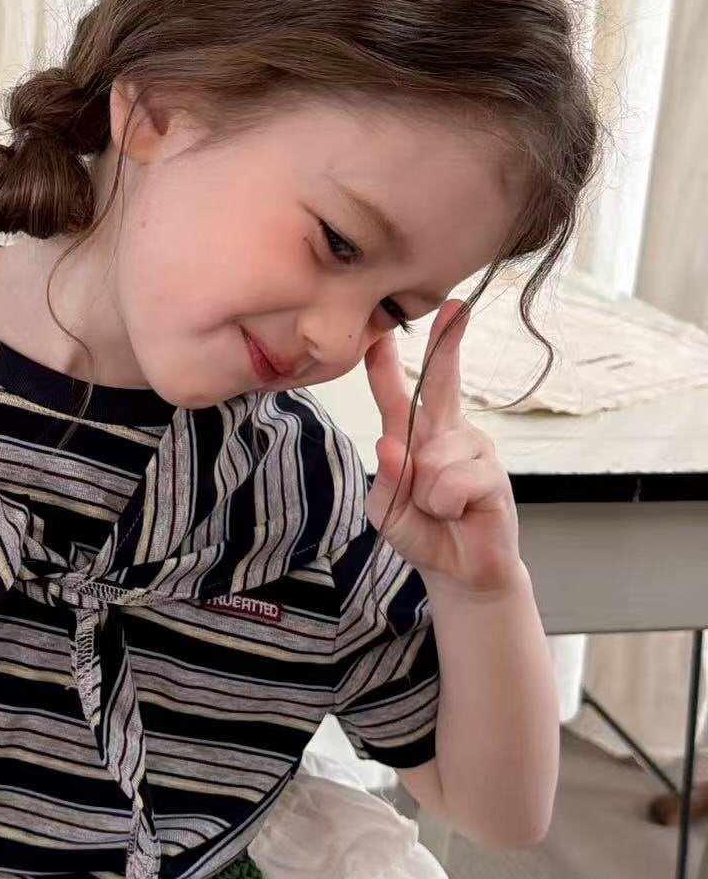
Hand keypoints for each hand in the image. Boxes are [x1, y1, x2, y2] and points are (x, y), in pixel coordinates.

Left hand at [364, 300, 520, 594]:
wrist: (458, 570)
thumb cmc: (421, 531)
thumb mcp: (386, 510)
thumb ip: (386, 480)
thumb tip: (390, 444)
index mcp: (414, 434)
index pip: (398, 393)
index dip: (387, 363)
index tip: (385, 330)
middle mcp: (446, 432)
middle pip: (443, 382)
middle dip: (446, 344)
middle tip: (455, 307)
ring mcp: (473, 449)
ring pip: (431, 460)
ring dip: (425, 495)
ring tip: (439, 509)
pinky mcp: (493, 473)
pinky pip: (453, 483)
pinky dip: (446, 506)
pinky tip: (459, 514)